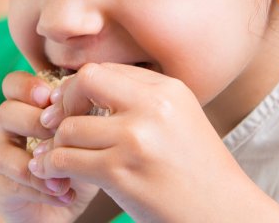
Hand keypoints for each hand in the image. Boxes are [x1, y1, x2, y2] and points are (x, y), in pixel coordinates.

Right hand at [0, 71, 97, 222]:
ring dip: (37, 160)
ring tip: (66, 174)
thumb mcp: (88, 135)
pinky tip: (66, 194)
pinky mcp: (2, 186)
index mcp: (29, 107)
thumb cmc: (81, 159)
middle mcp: (11, 129)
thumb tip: (97, 102)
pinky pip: (13, 183)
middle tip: (59, 133)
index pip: (14, 84)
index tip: (50, 98)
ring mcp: (3, 157)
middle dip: (34, 121)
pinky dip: (42, 188)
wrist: (68, 201)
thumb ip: (86, 116)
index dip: (27, 87)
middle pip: (5, 111)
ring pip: (1, 150)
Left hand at [32, 63, 249, 221]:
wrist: (225, 213)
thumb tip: (85, 85)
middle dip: (64, 103)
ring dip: (57, 145)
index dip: (80, 88)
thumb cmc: (198, 172)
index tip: (72, 109)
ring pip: (68, 127)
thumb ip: (141, 101)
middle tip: (58, 126)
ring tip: (58, 158)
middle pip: (84, 81)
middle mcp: (153, 107)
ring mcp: (136, 139)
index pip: (105, 70)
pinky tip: (54, 174)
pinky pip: (66, 160)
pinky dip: (53, 168)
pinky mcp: (120, 173)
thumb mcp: (179, 120)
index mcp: (168, 89)